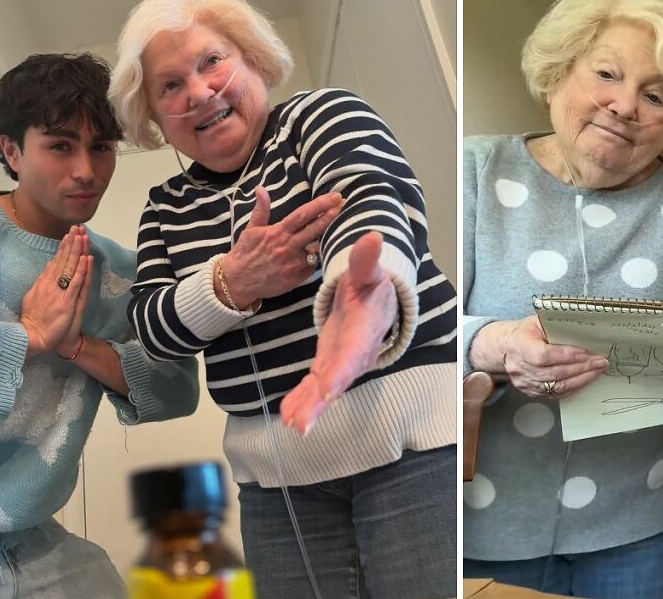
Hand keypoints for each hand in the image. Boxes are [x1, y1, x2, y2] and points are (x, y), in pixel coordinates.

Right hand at [21, 227, 92, 356]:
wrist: (34, 337)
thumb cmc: (36, 319)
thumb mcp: (35, 296)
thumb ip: (42, 281)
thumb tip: (48, 265)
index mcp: (44, 282)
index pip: (56, 260)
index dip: (64, 247)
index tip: (70, 233)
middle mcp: (51, 284)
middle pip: (63, 260)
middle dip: (71, 243)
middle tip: (77, 228)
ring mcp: (59, 292)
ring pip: (70, 267)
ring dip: (77, 251)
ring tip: (82, 236)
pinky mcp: (66, 302)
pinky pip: (75, 283)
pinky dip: (80, 270)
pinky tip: (86, 259)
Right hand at [219, 188, 342, 307]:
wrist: (237, 282)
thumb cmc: (245, 253)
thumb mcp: (250, 230)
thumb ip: (261, 210)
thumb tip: (261, 189)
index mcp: (278, 233)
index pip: (303, 215)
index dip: (320, 205)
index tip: (335, 196)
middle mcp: (287, 247)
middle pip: (315, 229)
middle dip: (330, 216)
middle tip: (342, 204)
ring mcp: (293, 264)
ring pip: (316, 249)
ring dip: (321, 242)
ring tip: (322, 236)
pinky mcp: (296, 278)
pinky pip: (311, 266)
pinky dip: (311, 261)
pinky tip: (307, 258)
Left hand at [281, 232, 396, 434]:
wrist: (376, 297)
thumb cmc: (372, 282)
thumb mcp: (368, 270)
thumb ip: (365, 259)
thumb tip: (373, 237)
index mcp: (364, 330)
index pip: (352, 353)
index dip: (340, 372)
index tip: (327, 389)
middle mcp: (355, 353)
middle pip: (336, 380)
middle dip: (319, 402)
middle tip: (302, 424)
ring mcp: (341, 361)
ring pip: (324, 388)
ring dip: (308, 407)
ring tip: (291, 424)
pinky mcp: (329, 363)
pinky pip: (315, 384)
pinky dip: (302, 399)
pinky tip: (287, 415)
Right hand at [482, 316, 606, 399]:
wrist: (506, 347)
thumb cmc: (525, 332)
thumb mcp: (537, 321)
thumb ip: (556, 326)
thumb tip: (583, 331)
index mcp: (519, 345)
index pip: (544, 355)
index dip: (567, 356)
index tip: (586, 353)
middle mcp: (520, 367)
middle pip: (554, 373)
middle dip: (582, 368)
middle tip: (600, 362)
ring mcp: (524, 382)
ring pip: (557, 386)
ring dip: (581, 379)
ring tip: (597, 371)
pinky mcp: (531, 392)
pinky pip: (555, 394)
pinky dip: (573, 388)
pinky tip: (584, 380)